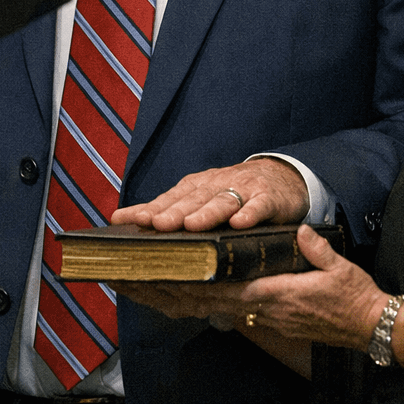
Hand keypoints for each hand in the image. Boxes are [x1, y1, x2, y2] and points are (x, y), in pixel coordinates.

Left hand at [110, 157, 309, 231]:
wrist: (281, 177)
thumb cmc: (232, 193)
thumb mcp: (200, 198)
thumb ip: (166, 209)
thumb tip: (122, 218)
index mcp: (197, 187)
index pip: (170, 198)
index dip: (151, 209)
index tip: (129, 220)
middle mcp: (217, 186)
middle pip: (194, 200)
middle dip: (175, 212)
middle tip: (157, 224)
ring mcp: (244, 191)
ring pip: (223, 201)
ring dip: (208, 213)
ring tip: (192, 225)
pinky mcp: (270, 198)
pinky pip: (259, 206)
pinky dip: (251, 213)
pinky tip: (240, 223)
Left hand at [112, 225, 382, 348]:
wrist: (365, 325)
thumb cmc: (351, 297)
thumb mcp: (338, 269)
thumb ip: (314, 250)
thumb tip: (298, 233)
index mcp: (268, 293)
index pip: (216, 286)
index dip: (183, 276)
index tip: (156, 265)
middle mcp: (253, 307)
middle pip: (196, 298)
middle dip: (158, 286)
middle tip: (124, 273)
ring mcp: (253, 314)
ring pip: (197, 307)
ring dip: (163, 296)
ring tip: (130, 283)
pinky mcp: (255, 315)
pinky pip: (209, 310)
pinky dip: (183, 303)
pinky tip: (163, 295)